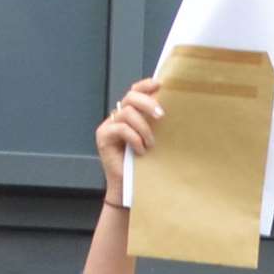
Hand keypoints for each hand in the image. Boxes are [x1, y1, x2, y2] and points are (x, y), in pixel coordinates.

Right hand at [95, 77, 162, 202]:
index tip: (159, 85)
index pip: (134, 91)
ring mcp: (108, 126)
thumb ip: (155, 124)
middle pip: (131, 97)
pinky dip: (134, 139)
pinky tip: (140, 151)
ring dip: (143, 128)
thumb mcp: (152, 139)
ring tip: (150, 144)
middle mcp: (116, 117)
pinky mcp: (103, 137)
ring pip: (127, 113)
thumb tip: (170, 109)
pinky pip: (121, 129)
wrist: (128, 188)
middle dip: (147, 103)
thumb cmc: (143, 165)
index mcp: (129, 115)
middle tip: (161, 116)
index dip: (145, 85)